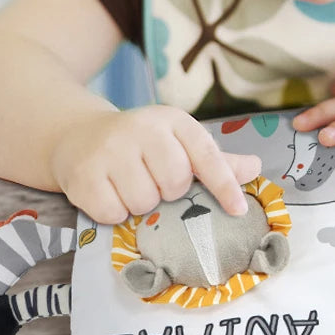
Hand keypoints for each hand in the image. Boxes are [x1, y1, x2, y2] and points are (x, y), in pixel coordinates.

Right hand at [49, 105, 260, 223]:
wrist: (79, 135)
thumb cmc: (142, 144)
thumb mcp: (179, 143)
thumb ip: (216, 160)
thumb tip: (255, 167)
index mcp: (174, 121)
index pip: (207, 156)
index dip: (225, 185)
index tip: (239, 210)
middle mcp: (143, 129)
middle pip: (175, 184)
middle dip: (169, 193)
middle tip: (155, 180)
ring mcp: (110, 150)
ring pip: (144, 202)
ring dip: (141, 204)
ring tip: (131, 185)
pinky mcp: (83, 174)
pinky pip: (113, 213)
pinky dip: (115, 213)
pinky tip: (110, 192)